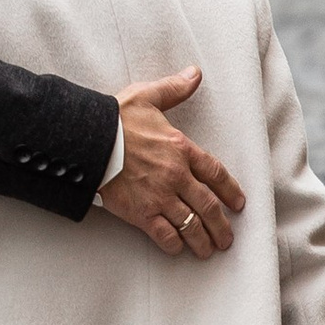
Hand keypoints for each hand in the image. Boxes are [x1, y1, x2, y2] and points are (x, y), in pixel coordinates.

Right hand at [94, 68, 245, 259]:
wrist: (87, 139)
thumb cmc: (115, 118)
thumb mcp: (148, 96)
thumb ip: (175, 88)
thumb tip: (195, 74)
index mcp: (181, 149)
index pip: (215, 173)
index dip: (230, 191)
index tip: (238, 204)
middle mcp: (176, 176)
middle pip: (208, 205)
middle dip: (220, 225)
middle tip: (227, 239)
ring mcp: (159, 196)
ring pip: (190, 224)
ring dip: (202, 240)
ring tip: (208, 250)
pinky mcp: (140, 212)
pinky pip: (163, 234)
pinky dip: (173, 244)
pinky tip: (177, 249)